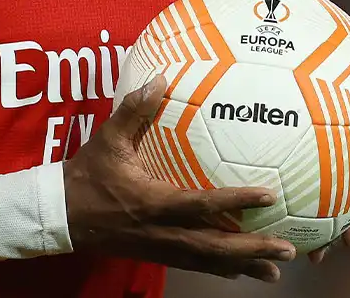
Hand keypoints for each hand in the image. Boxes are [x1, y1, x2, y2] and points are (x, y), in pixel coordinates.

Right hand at [63, 75, 296, 281]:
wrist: (62, 215)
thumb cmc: (88, 175)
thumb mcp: (108, 139)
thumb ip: (134, 110)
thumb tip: (160, 79)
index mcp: (154, 202)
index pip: (202, 204)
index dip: (236, 201)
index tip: (269, 196)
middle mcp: (163, 231)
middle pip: (215, 246)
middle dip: (252, 249)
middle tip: (287, 248)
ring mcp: (162, 247)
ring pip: (209, 261)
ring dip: (244, 265)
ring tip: (277, 268)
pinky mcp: (159, 254)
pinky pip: (197, 264)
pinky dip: (223, 268)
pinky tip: (244, 271)